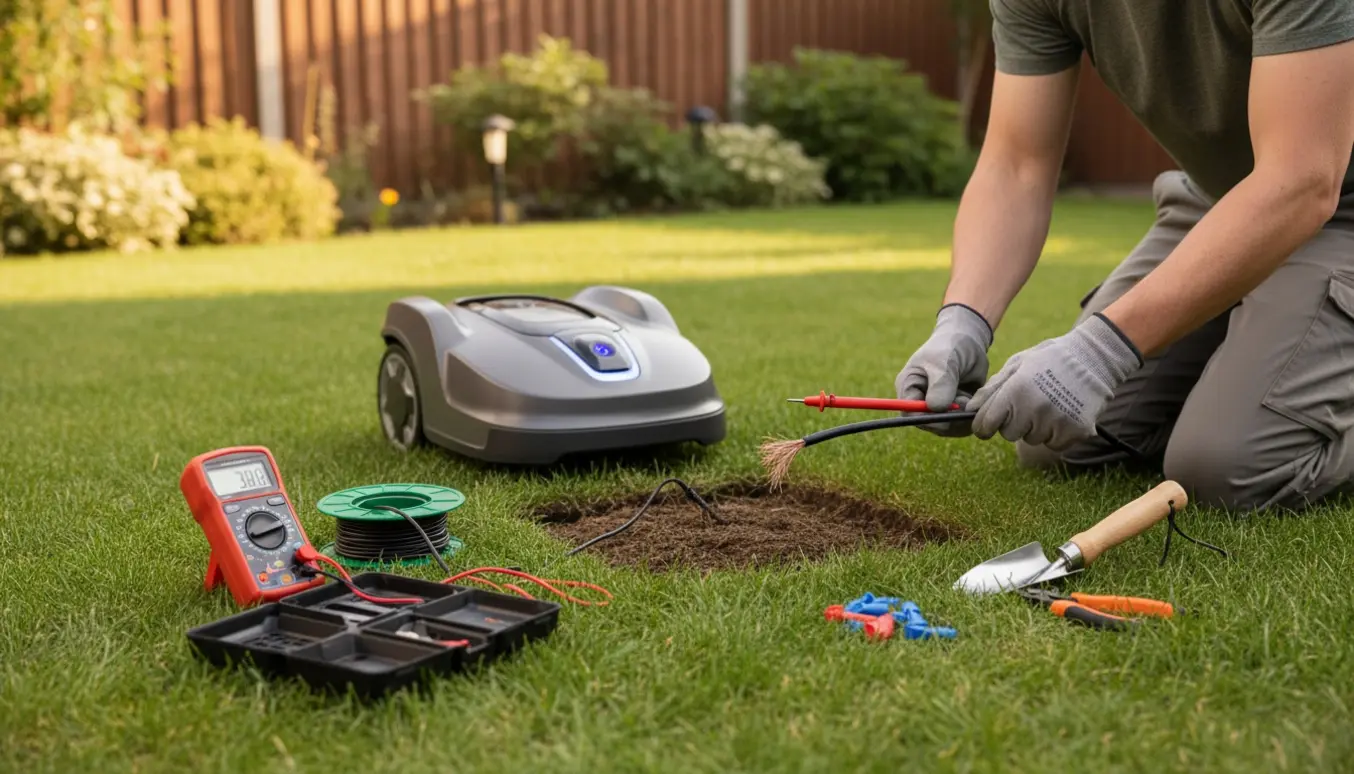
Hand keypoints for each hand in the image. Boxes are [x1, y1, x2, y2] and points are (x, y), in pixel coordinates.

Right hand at [895, 304, 992, 435]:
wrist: (970, 343)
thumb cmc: (951, 346)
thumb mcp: (944, 362)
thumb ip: (941, 385)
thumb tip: (935, 408)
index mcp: (909, 388)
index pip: (909, 414)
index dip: (926, 417)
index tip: (946, 409)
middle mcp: (921, 402)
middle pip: (930, 425)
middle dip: (949, 417)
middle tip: (964, 400)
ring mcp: (938, 409)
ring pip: (949, 428)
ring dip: (962, 416)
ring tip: (967, 395)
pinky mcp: (955, 413)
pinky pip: (962, 425)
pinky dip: (971, 416)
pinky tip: (974, 399)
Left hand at [968, 313, 1142, 449]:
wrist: (1094, 358)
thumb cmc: (1050, 360)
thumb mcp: (1017, 365)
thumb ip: (992, 389)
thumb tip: (970, 410)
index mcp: (1016, 390)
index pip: (986, 424)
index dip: (983, 426)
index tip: (986, 424)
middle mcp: (1035, 408)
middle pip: (1009, 434)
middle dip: (1013, 423)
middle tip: (1029, 403)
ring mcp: (1056, 421)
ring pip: (1032, 439)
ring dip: (1036, 427)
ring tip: (1049, 403)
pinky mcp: (1075, 431)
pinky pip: (1054, 444)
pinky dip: (1056, 434)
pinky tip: (1063, 412)